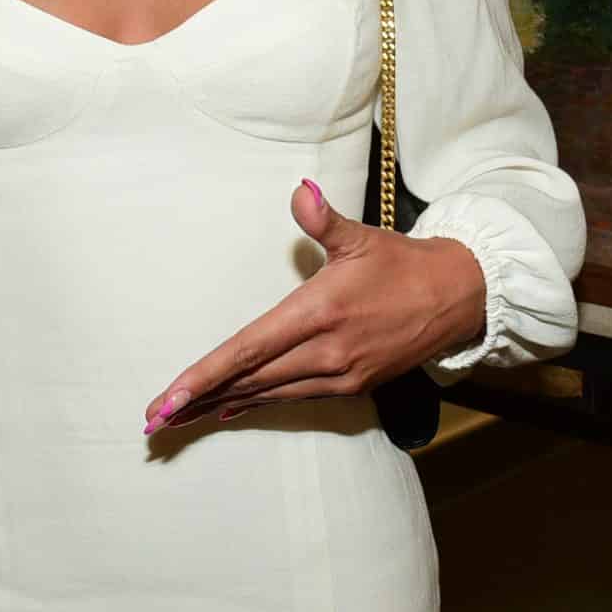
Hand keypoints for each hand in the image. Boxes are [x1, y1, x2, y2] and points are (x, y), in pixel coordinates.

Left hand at [142, 179, 483, 431]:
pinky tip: (229, 409)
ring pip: (268, 394)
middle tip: (154, 419)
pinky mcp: (353, 385)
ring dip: (222, 405)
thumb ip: (323, 219)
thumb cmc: (403, 263)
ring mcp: (341, 374)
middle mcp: (327, 351)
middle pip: (250, 380)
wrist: (458, 297)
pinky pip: (293, 398)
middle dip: (198, 399)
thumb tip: (299, 192)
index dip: (206, 374)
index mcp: (320, 312)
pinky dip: (257, 403)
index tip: (170, 397)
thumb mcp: (362, 237)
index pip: (250, 348)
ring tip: (179, 419)